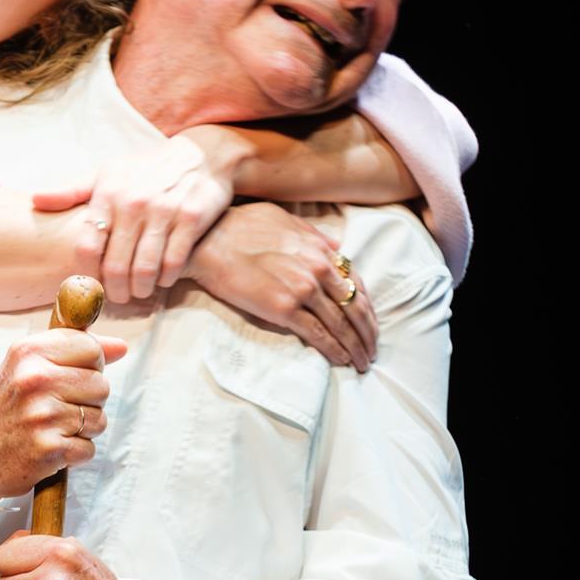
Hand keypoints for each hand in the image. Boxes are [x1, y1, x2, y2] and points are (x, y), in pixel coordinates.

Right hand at [0, 330, 127, 501]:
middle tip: (57, 408)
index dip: (89, 365)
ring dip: (82, 429)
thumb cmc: (7, 407)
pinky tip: (51, 448)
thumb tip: (121, 347)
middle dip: (88, 401)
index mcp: (29, 352)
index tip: (69, 377)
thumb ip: (74, 351)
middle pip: (101, 385)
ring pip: (99, 419)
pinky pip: (88, 448)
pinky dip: (75, 453)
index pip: (91, 348)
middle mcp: (35, 379)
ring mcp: (42, 415)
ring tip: (52, 428)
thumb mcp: (28, 367)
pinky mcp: (49, 448)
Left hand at [33, 127, 248, 304]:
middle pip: (114, 265)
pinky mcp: (191, 219)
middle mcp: (133, 203)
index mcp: (108, 194)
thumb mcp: (106, 174)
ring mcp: (163, 212)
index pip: (87, 246)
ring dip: (139, 289)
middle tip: (117, 297)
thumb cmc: (144, 170)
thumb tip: (36, 200)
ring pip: (144, 269)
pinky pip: (173, 263)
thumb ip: (71, 191)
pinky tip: (161, 280)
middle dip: (114, 290)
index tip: (90, 284)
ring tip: (138, 292)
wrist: (200, 156)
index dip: (85, 274)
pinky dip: (165, 279)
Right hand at [185, 202, 377, 370]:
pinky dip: (334, 349)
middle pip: (355, 307)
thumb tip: (335, 245)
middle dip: (367, 332)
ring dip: (355, 346)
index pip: (354, 283)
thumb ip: (312, 233)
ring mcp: (302, 290)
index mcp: (319, 249)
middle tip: (373, 349)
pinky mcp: (283, 309)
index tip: (368, 322)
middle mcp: (317, 270)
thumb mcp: (282, 217)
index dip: (366, 306)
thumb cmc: (238, 226)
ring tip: (362, 361)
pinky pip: (317, 334)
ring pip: (341, 325)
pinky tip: (342, 359)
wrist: (206, 241)